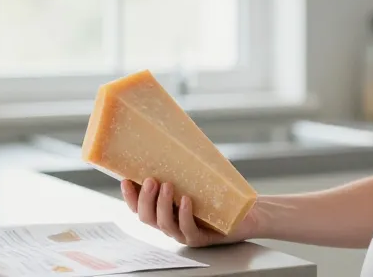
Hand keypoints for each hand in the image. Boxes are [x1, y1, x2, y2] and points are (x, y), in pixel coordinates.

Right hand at [121, 178, 261, 246]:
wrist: (246, 211)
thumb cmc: (219, 193)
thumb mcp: (197, 178)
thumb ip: (183, 165)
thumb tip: (173, 133)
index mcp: (164, 211)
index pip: (139, 207)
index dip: (130, 197)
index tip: (125, 180)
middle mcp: (170, 223)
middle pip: (147, 217)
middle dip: (145, 199)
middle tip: (151, 180)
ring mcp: (184, 233)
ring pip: (164, 225)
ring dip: (163, 204)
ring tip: (167, 185)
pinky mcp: (201, 238)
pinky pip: (188, 230)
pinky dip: (184, 215)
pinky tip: (186, 200)